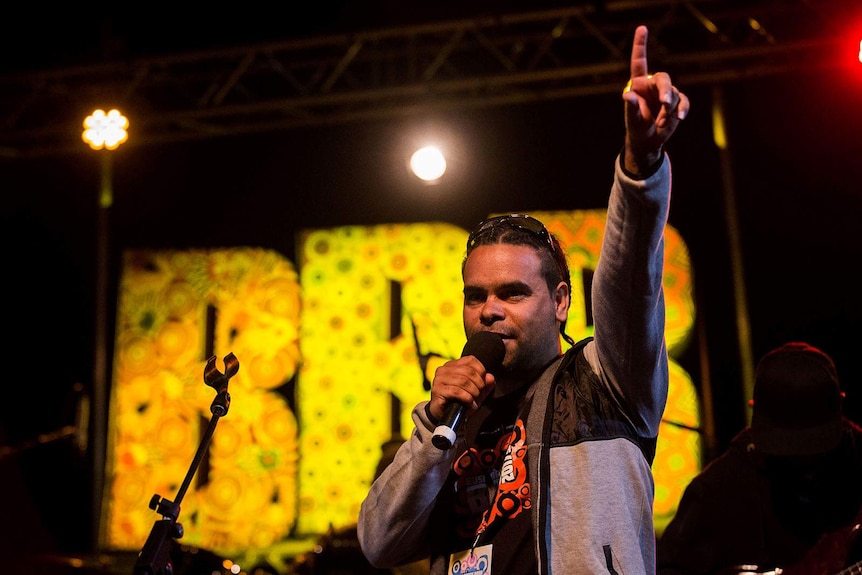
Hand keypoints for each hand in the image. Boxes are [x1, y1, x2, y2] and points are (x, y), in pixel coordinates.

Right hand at [428, 356, 495, 421]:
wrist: (444, 417)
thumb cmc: (459, 402)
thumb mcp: (475, 393)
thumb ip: (484, 385)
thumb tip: (490, 377)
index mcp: (452, 365)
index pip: (470, 360)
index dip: (481, 372)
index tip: (483, 385)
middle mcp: (444, 369)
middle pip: (468, 371)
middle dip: (479, 384)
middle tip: (480, 395)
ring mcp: (439, 379)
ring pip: (463, 381)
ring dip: (473, 392)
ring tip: (475, 401)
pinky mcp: (437, 390)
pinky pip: (456, 391)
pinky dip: (467, 398)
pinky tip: (470, 404)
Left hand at [622, 25, 689, 174]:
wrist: (647, 141)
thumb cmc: (636, 128)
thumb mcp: (632, 119)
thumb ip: (630, 107)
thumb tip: (626, 94)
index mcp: (639, 84)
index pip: (639, 62)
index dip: (640, 45)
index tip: (642, 28)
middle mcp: (653, 85)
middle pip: (663, 78)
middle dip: (666, 90)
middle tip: (665, 103)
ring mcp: (666, 93)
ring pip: (674, 93)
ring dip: (670, 109)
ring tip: (662, 122)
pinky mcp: (677, 103)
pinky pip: (684, 102)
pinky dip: (682, 110)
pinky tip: (678, 118)